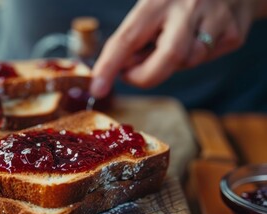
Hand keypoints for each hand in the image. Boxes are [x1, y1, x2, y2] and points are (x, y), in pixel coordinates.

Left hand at [90, 0, 265, 97]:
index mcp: (158, 1)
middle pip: (168, 57)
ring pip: (188, 61)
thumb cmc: (179, 0)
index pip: (128, 37)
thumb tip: (123, 69)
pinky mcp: (234, 33)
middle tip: (131, 75)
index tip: (97, 86)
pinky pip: (207, 58)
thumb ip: (137, 36)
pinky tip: (198, 37)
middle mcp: (188, 7)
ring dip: (172, 63)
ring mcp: (215, 19)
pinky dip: (195, 55)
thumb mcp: (153, 6)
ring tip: (172, 40)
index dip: (110, 65)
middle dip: (146, 76)